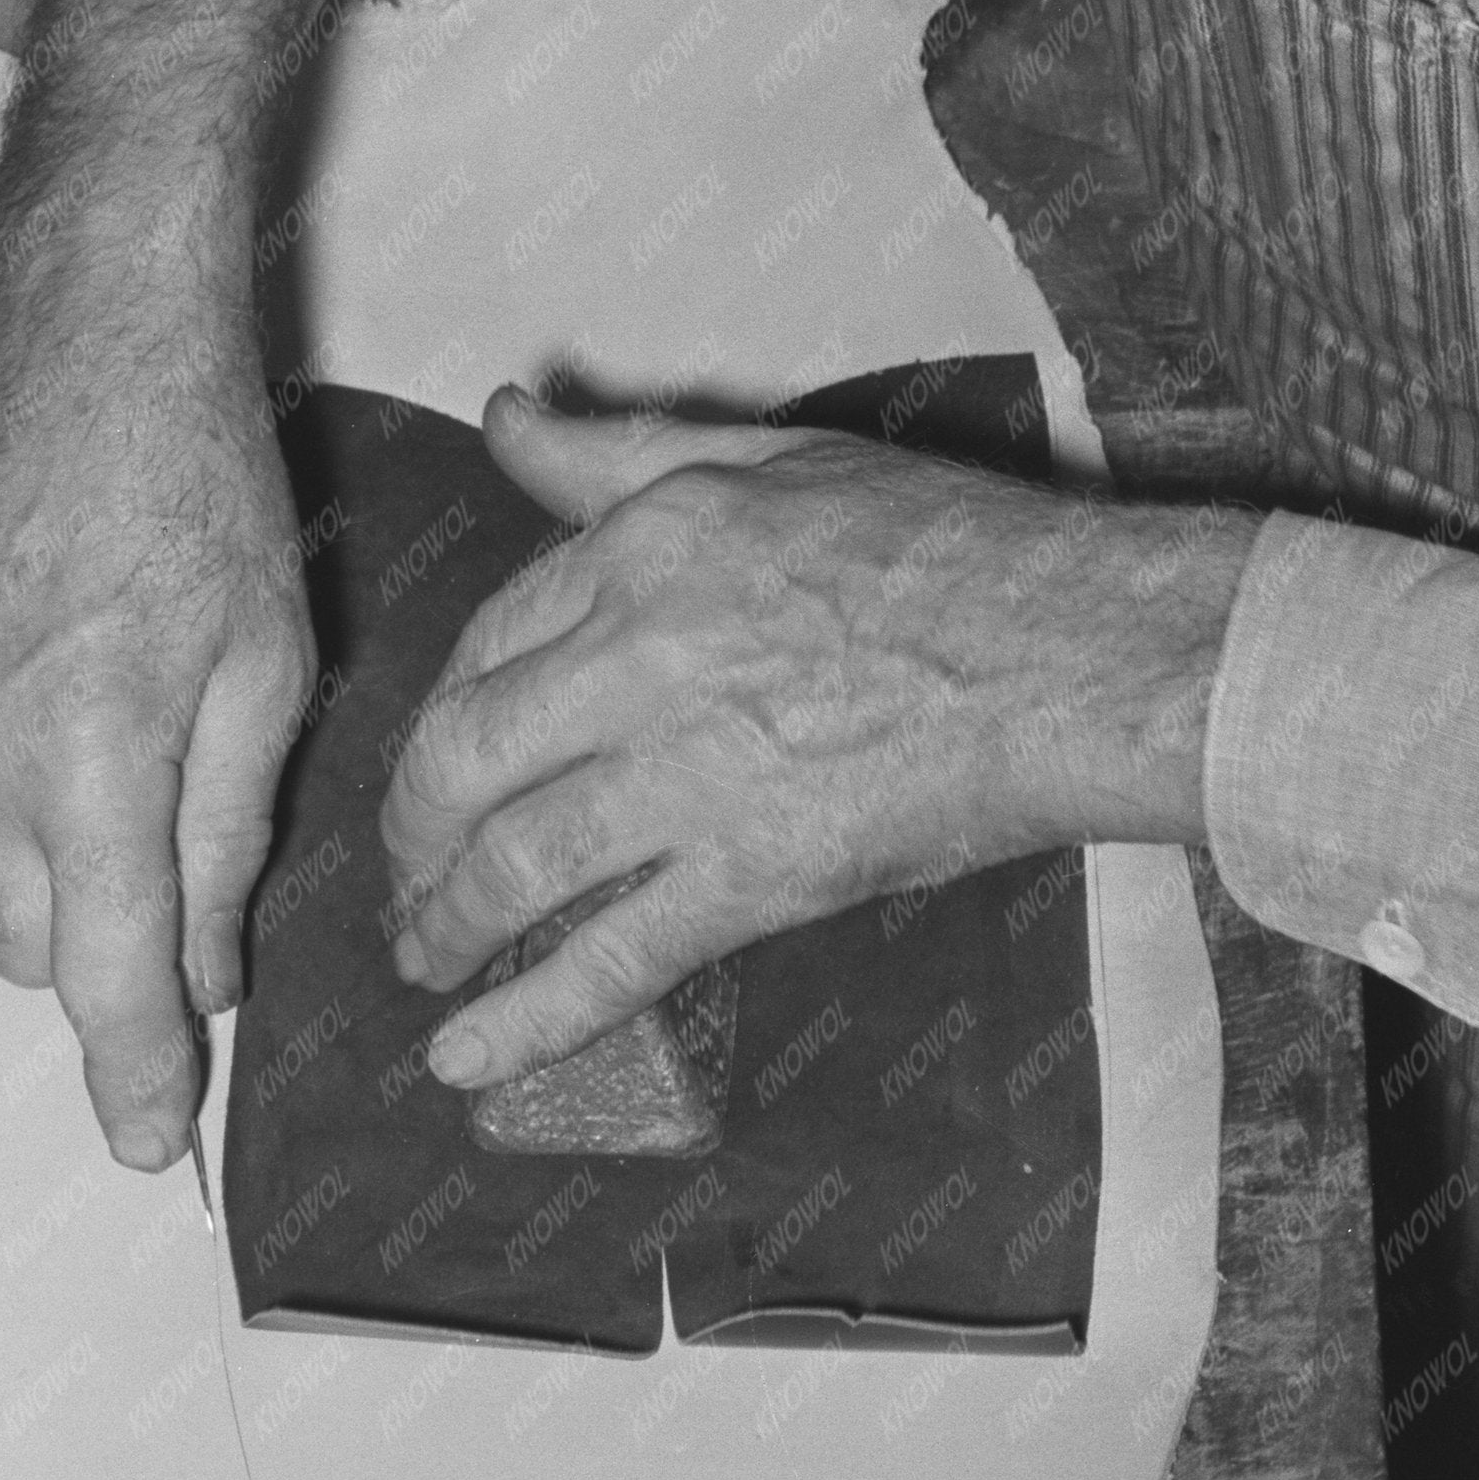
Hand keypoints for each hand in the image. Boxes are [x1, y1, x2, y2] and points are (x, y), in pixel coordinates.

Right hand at [0, 243, 315, 1171]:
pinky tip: (61, 668)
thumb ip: (224, 842)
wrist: (84, 330)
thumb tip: (196, 977)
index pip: (108, 981)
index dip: (133, 1079)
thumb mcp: (268, 671)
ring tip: (123, 732)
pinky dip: (12, 770)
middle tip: (178, 881)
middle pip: (36, 952)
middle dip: (104, 951)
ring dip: (59, 855)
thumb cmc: (200, 484)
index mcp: (91, 757)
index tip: (153, 1148)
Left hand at [380, 392, 1253, 1090]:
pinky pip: (610, 959)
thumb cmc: (950, 553)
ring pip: (511, 866)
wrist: (1071, 654)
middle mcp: (644, 655)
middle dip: (410, 838)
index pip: (487, 639)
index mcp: (644, 547)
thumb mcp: (771, 458)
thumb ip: (624, 453)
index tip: (432, 765)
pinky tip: (466, 1059)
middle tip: (406, 880)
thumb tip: (511, 420)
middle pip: (463, 759)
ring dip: (447, 929)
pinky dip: (525, 1020)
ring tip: (428, 965)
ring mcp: (692, 772)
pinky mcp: (751, 875)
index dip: (442, 715)